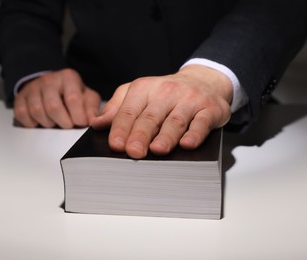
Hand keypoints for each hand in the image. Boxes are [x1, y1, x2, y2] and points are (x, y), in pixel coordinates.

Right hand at [14, 69, 101, 127]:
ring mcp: (33, 88)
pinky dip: (33, 123)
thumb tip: (93, 122)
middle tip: (68, 125)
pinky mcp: (20, 98)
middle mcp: (49, 80)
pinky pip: (23, 115)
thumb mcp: (87, 97)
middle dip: (63, 122)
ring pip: (37, 112)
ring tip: (56, 122)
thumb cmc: (73, 94)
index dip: (78, 116)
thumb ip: (92, 109)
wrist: (52, 86)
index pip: (72, 99)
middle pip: (53, 107)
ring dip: (49, 123)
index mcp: (69, 77)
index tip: (81, 123)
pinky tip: (41, 121)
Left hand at [91, 65, 232, 158]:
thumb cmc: (166, 93)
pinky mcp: (210, 109)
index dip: (121, 127)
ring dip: (166, 136)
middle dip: (141, 134)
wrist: (204, 81)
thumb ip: (118, 106)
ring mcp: (190, 100)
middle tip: (133, 152)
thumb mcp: (139, 92)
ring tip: (158, 150)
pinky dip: (195, 134)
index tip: (115, 144)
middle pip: (151, 117)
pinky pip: (202, 122)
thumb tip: (97, 123)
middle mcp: (167, 92)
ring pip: (175, 120)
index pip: (130, 110)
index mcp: (145, 88)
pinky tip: (187, 144)